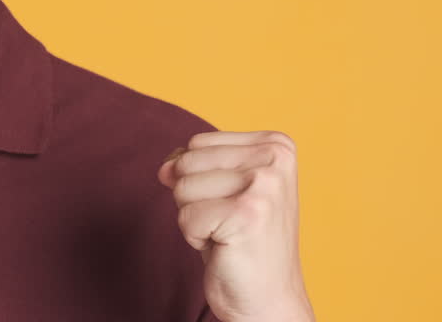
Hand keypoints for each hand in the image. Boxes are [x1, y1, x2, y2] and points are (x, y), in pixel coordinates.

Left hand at [157, 130, 313, 321]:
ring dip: (195, 218)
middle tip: (229, 222)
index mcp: (276, 145)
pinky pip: (185, 217)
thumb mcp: (218, 189)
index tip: (234, 204)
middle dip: (195, 198)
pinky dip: (196, 237)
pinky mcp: (248, 213)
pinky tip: (226, 248)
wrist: (268, 298)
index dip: (201, 179)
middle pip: (187, 162)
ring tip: (228, 234)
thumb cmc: (242, 241)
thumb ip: (192, 165)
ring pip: (182, 187)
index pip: (197, 143)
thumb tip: (165, 168)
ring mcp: (265, 184)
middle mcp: (276, 158)